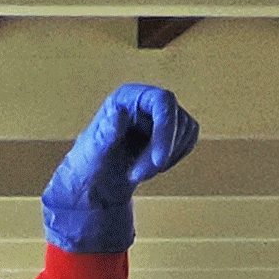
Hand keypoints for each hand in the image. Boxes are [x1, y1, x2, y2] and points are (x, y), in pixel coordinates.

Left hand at [41, 84, 198, 254]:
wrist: (97, 181)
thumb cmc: (90, 164)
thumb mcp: (93, 151)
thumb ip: (106, 132)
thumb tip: (120, 113)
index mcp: (127, 97)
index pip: (163, 100)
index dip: (166, 130)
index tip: (158, 161)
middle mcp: (148, 100)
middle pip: (177, 120)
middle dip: (162, 152)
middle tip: (138, 176)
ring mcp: (162, 115)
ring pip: (185, 132)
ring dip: (166, 159)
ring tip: (138, 173)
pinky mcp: (172, 130)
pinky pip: (188, 142)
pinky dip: (173, 159)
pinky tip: (152, 167)